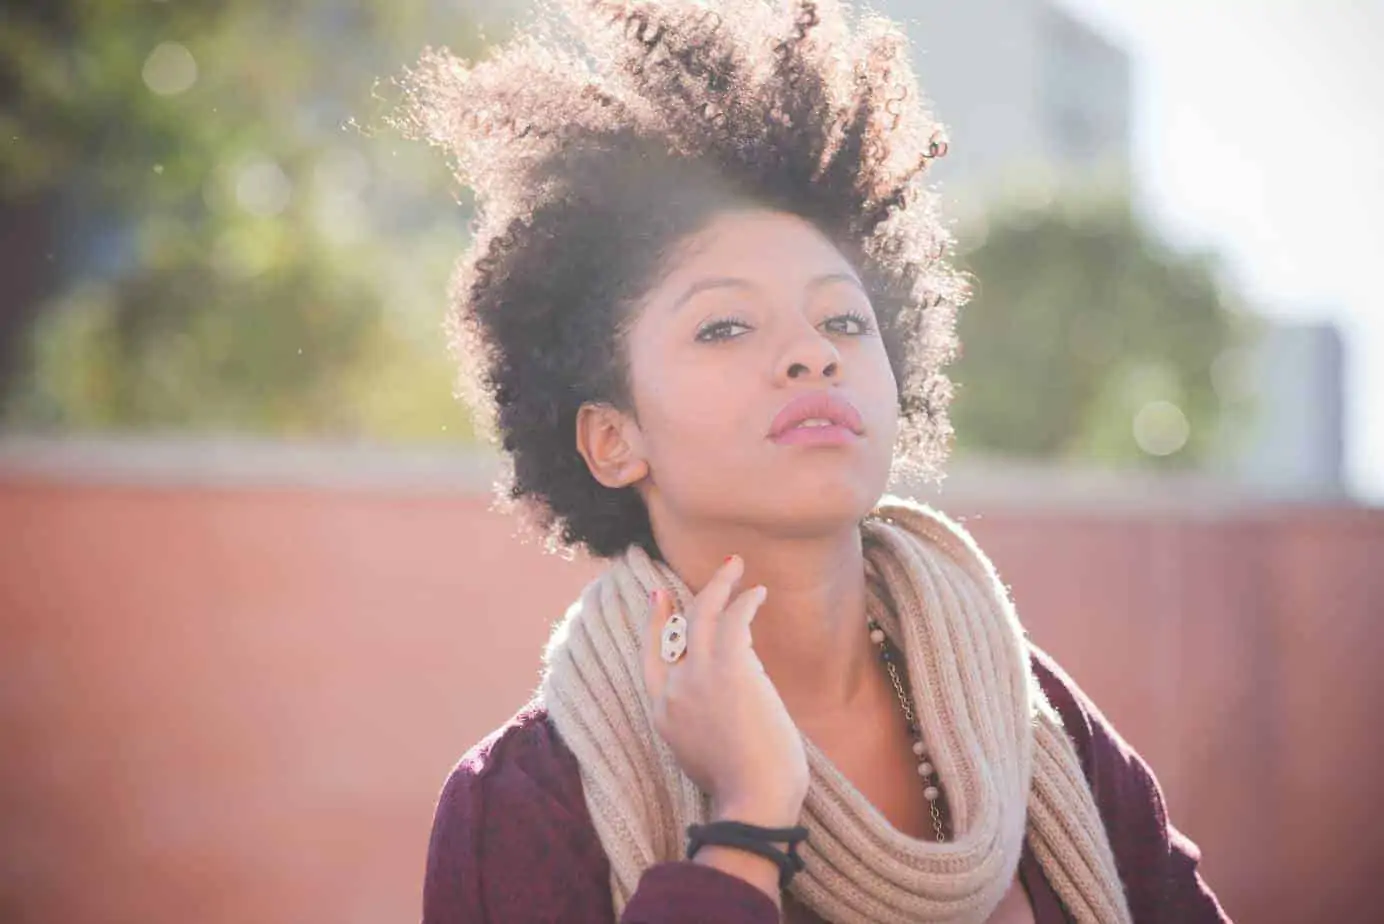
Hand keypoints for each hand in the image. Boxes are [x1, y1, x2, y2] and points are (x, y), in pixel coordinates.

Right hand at [642, 555, 808, 828]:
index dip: (653, 623)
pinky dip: (745, 601)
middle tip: (720, 571)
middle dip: (695, 593)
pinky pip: (733, 619)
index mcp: (663, 714)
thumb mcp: (708, 751)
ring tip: (738, 566)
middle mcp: (673, 690)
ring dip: (721, 584)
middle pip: (677, 627)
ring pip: (702, 613)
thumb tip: (727, 696)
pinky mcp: (728, 668)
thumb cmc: (745, 788)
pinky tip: (758, 593)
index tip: (659, 595)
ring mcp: (697, 677)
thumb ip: (704, 719)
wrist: (753, 802)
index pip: (650, 657)